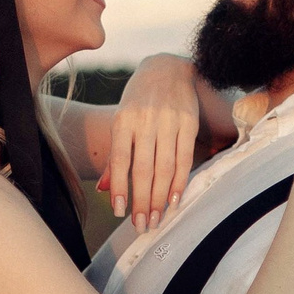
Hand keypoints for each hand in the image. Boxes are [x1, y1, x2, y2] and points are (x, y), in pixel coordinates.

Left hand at [102, 53, 202, 228]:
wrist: (167, 68)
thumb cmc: (138, 100)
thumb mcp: (121, 120)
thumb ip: (115, 156)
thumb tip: (104, 189)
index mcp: (123, 120)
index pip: (121, 160)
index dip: (121, 187)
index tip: (120, 212)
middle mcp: (145, 121)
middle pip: (143, 169)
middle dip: (142, 201)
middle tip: (141, 226)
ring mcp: (169, 121)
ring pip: (164, 167)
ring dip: (160, 197)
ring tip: (156, 219)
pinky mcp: (188, 122)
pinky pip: (184, 158)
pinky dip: (179, 181)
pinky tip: (174, 200)